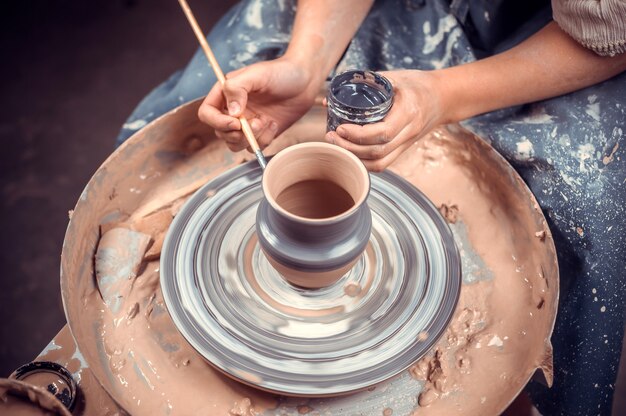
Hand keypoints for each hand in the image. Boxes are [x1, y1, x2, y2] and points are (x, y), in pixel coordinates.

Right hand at [198, 56, 320, 151]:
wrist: (305, 81)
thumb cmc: (281, 72)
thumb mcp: (257, 74)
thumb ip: (237, 88)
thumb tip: (231, 112)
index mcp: (225, 94)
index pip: (207, 114)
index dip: (217, 122)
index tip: (236, 122)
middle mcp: (233, 110)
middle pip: (220, 132)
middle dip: (237, 133)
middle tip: (256, 123)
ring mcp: (247, 123)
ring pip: (235, 144)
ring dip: (251, 138)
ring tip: (266, 121)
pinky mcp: (261, 133)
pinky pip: (255, 147)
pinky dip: (264, 140)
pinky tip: (274, 124)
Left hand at [325, 70, 443, 170]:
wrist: (443, 98)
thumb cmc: (417, 84)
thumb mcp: (395, 77)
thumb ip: (366, 84)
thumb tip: (330, 97)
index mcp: (409, 111)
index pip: (383, 132)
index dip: (358, 134)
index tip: (340, 127)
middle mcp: (410, 131)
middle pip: (378, 151)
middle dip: (351, 148)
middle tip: (331, 136)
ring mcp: (408, 143)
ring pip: (380, 162)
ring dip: (356, 158)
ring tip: (337, 145)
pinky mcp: (404, 149)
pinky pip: (383, 163)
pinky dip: (364, 163)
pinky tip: (350, 153)